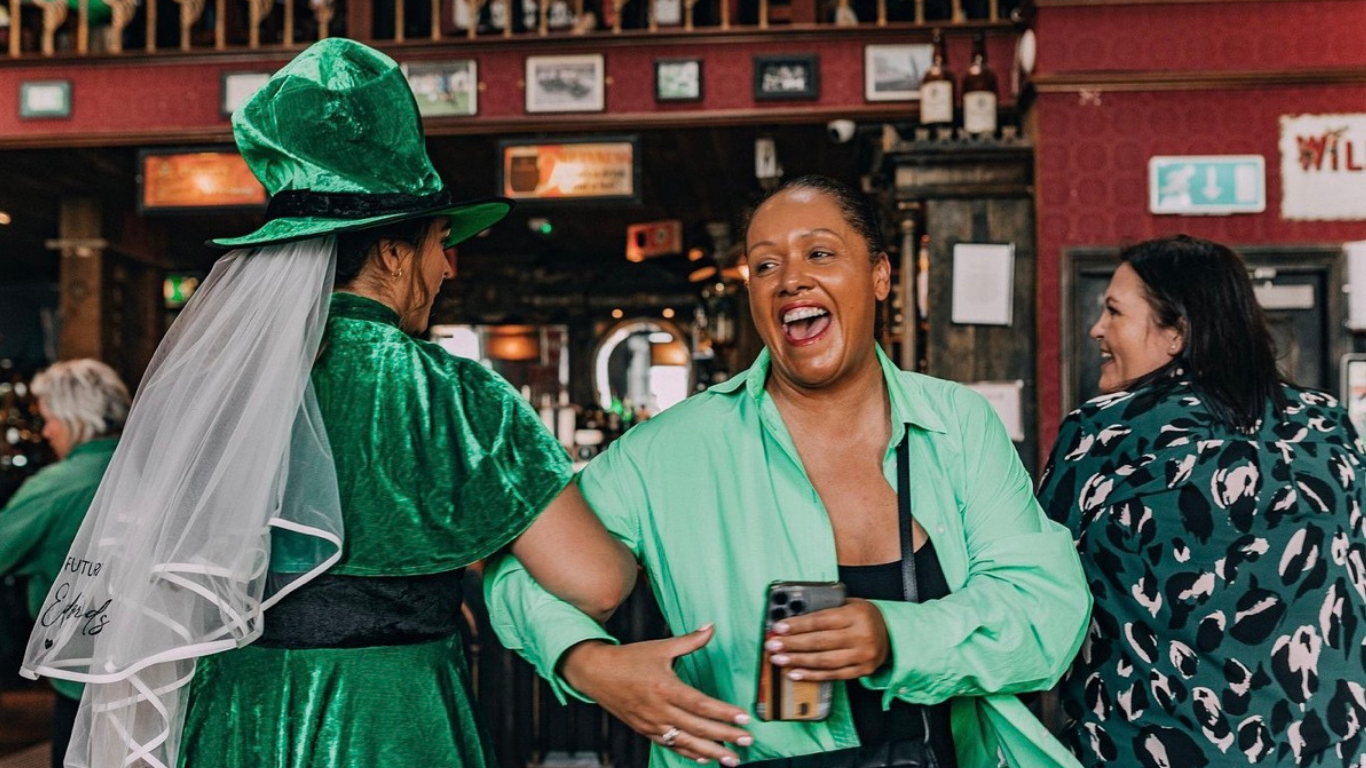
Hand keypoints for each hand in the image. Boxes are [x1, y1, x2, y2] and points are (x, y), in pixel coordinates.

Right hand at [560, 626, 752, 764]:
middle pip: (698, 727)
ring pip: (685, 742)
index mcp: (665, 687)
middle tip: (747, 742)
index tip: (743, 718)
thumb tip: (711, 627)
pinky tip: (703, 758)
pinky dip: (688, 753)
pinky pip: (669, 745)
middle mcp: (659, 709)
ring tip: (732, 760)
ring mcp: (651, 723)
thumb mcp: (660, 647)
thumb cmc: (629, 658)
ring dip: (711, 752)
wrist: (596, 673)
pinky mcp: (644, 730)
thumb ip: (689, 640)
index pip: (701, 704)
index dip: (723, 713)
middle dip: (725, 737)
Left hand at [765, 599, 889, 680]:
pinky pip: (833, 675)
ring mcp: (862, 656)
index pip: (820, 621)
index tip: (779, 628)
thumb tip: (792, 620)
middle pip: (819, 642)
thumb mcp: (849, 604)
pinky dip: (812, 676)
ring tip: (779, 660)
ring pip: (824, 661)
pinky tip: (795, 674)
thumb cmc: (863, 616)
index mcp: (855, 615)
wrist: (892, 634)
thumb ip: (826, 610)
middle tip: (772, 645)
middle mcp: (860, 636)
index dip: (797, 625)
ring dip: (798, 661)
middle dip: (792, 644)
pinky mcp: (862, 671)